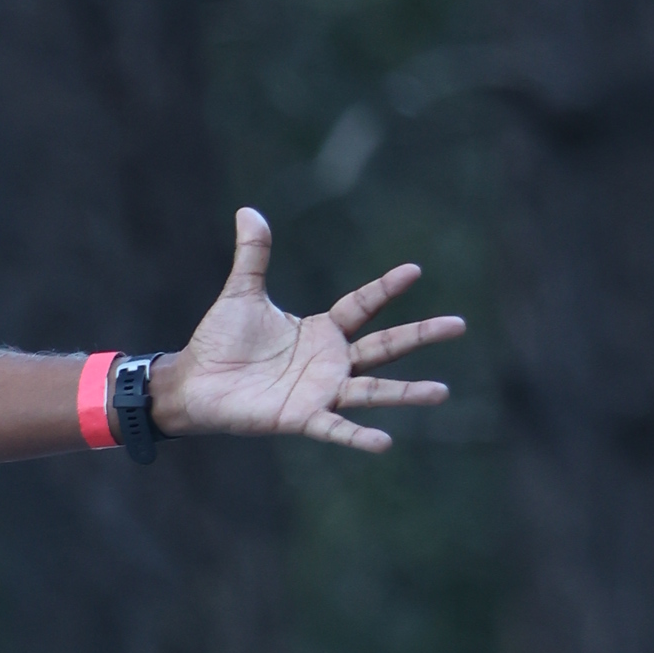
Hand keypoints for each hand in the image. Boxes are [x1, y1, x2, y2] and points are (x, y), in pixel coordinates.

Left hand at [154, 209, 463, 452]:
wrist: (194, 383)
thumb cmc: (220, 341)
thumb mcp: (242, 293)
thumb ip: (253, 256)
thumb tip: (248, 210)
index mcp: (322, 330)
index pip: (363, 305)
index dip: (386, 288)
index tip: (414, 270)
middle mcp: (331, 361)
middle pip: (385, 346)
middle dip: (421, 335)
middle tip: (459, 325)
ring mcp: (320, 391)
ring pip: (372, 390)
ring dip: (406, 392)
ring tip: (442, 392)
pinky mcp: (301, 418)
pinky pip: (335, 429)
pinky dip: (358, 436)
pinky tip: (384, 442)